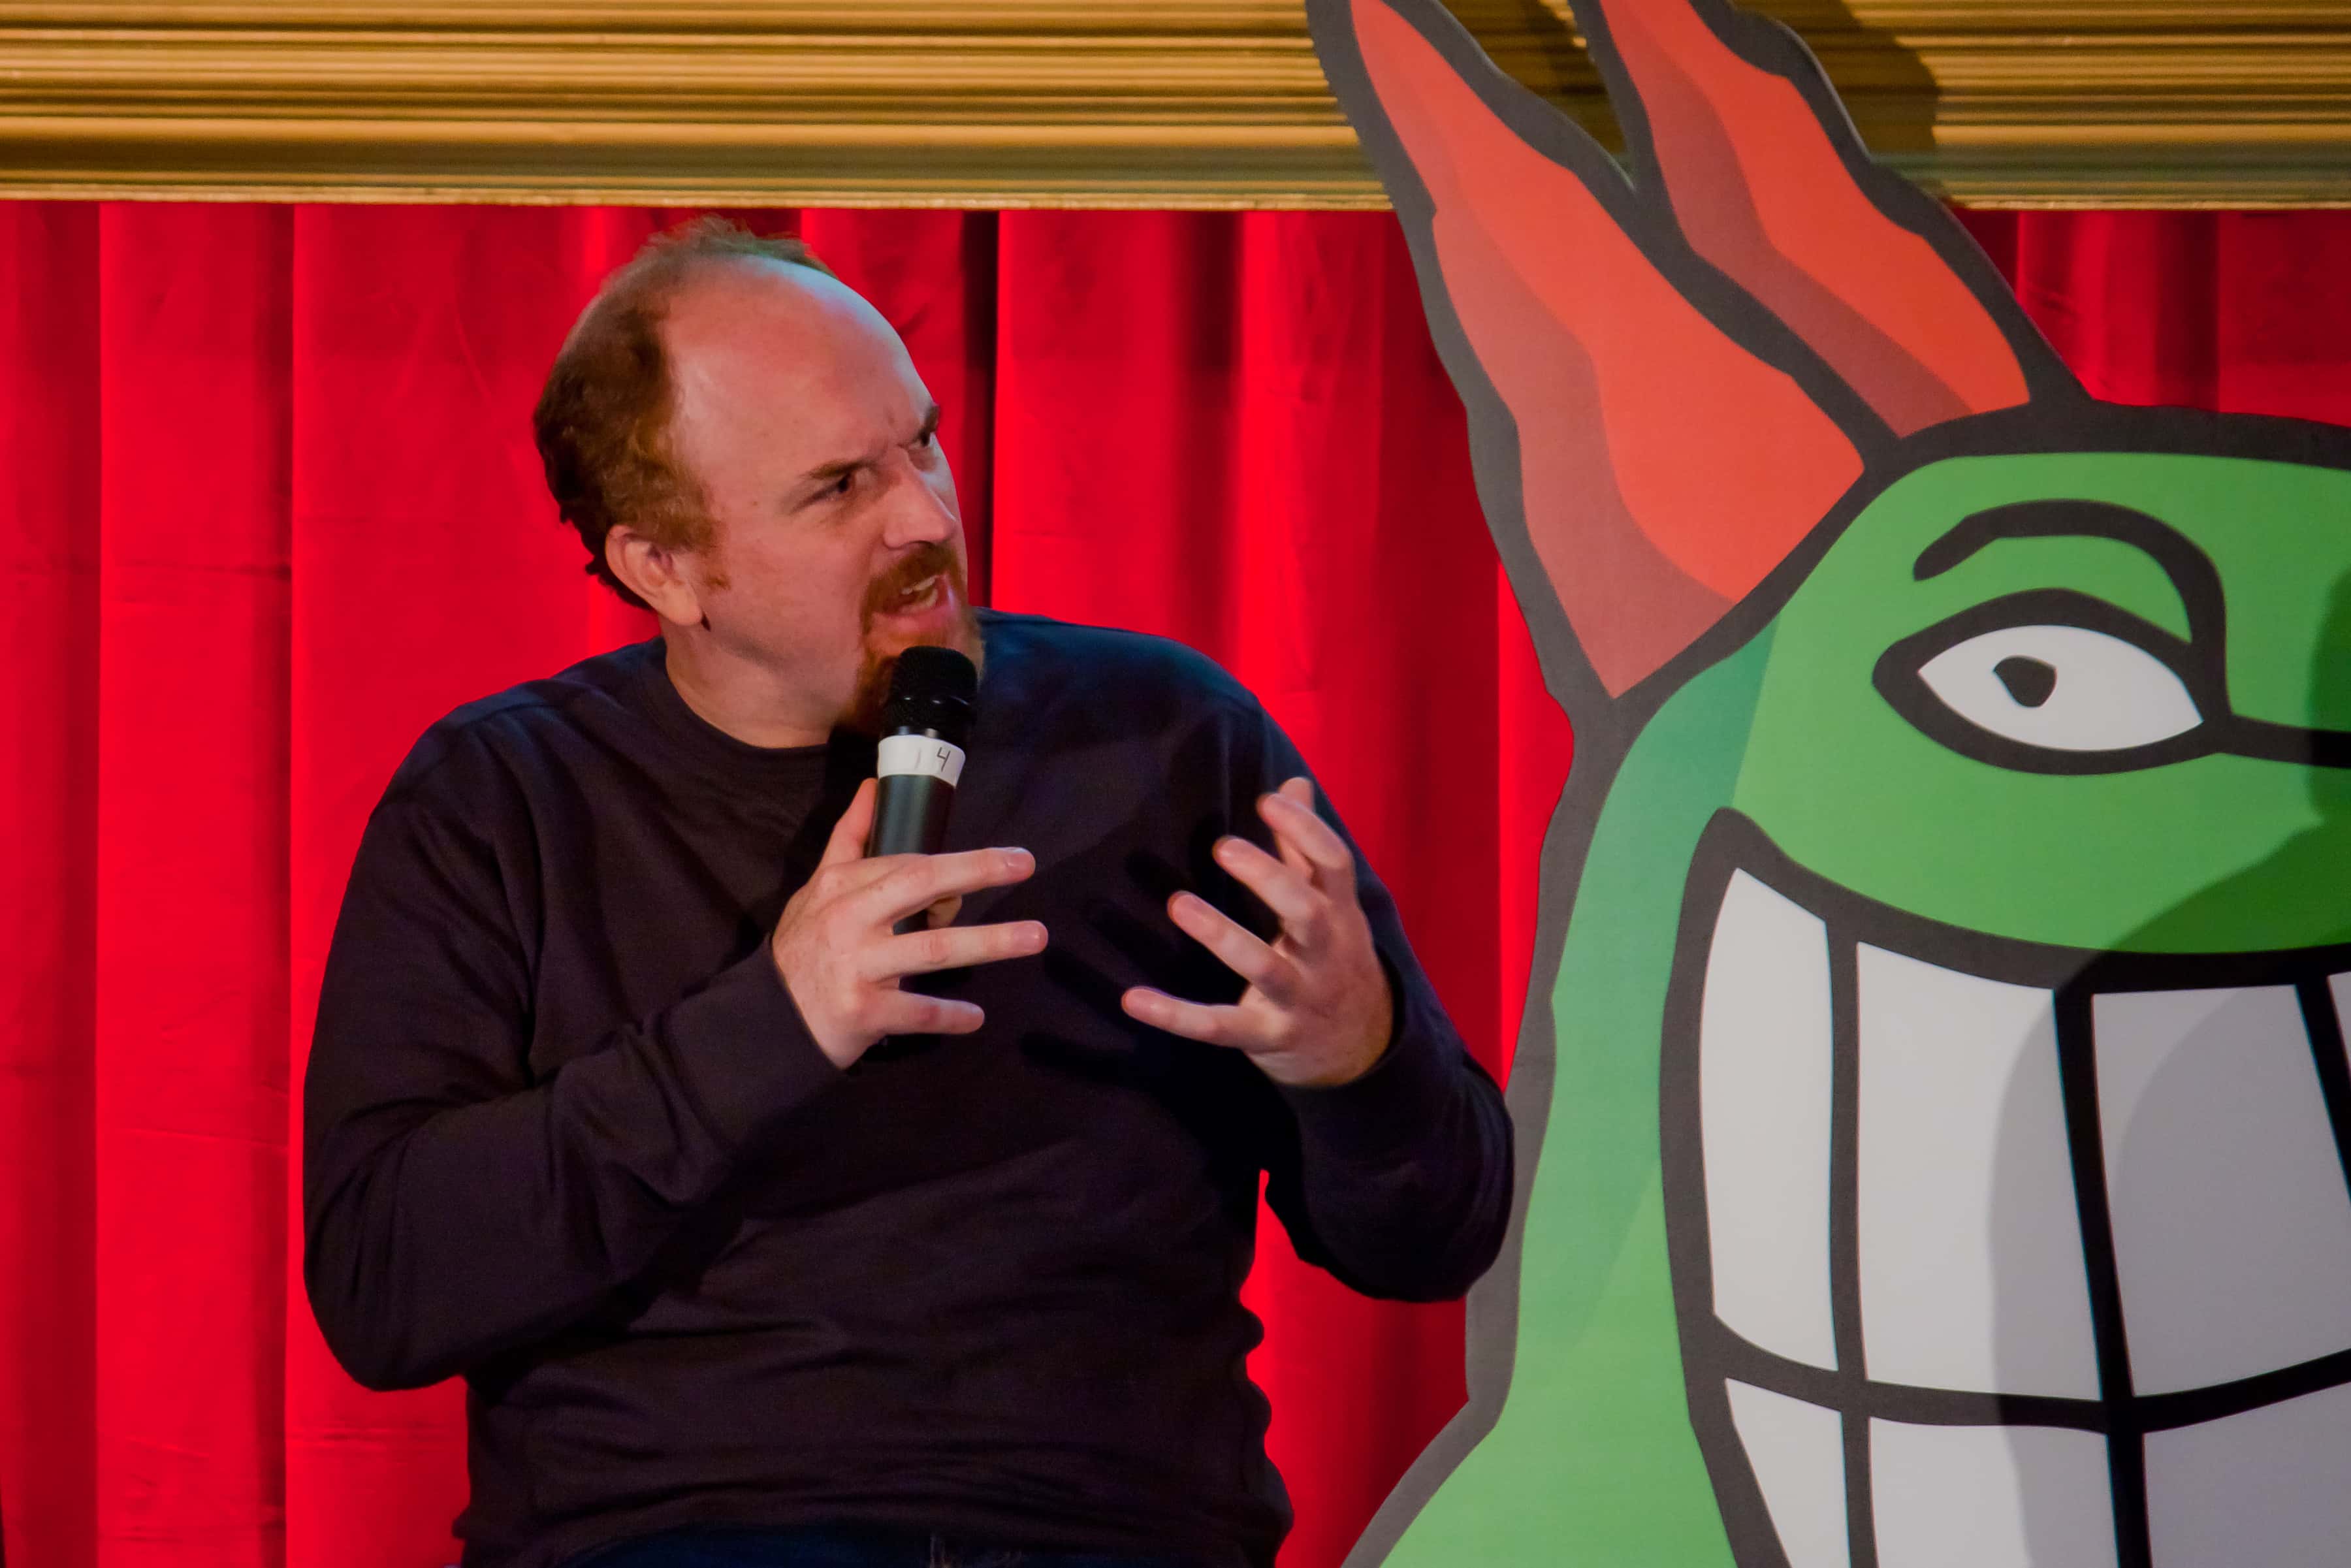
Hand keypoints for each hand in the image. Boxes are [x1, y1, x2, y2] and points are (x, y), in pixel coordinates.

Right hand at [772, 778, 1047, 1069]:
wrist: (768, 1021)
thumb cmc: (805, 948)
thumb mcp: (818, 887)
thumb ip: (849, 838)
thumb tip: (873, 785)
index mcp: (841, 887)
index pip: (907, 862)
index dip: (955, 863)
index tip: (1004, 861)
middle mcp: (849, 920)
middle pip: (921, 884)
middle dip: (976, 870)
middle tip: (1025, 863)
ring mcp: (856, 967)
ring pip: (933, 950)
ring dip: (990, 943)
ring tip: (1035, 937)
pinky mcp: (862, 1012)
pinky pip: (919, 1012)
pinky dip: (950, 1016)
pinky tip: (976, 1017)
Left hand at [1120, 776, 1392, 1086]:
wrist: (1359, 1045)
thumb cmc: (1331, 956)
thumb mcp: (1332, 905)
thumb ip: (1305, 848)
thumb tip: (1295, 783)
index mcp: (1341, 913)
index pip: (1335, 864)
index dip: (1306, 830)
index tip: (1267, 800)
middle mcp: (1325, 955)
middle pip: (1308, 913)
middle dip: (1270, 878)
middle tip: (1221, 845)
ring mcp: (1298, 998)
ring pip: (1265, 968)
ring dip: (1223, 936)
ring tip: (1180, 904)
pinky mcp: (1267, 1036)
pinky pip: (1220, 1027)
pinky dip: (1176, 1016)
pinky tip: (1132, 998)